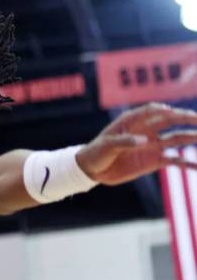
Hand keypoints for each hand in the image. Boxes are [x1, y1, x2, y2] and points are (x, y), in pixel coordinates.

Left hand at [75, 103, 196, 184]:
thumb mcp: (106, 146)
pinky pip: (175, 160)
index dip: (161, 110)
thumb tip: (145, 141)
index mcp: (133, 121)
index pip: (151, 110)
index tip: (168, 111)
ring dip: (193, 137)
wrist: (93, 170)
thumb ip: (124, 142)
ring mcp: (153, 145)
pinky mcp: (155, 160)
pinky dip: (189, 163)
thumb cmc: (96, 152)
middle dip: (187, 118)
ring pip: (178, 138)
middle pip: (171, 121)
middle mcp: (147, 130)